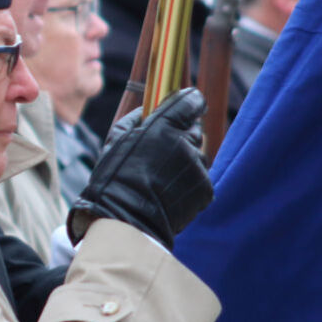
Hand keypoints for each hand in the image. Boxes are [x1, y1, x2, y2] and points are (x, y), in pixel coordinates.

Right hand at [68, 87, 212, 247]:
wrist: (126, 219)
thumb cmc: (115, 179)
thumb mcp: (115, 141)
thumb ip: (134, 119)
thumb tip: (146, 110)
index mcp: (163, 126)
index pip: (191, 102)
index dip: (189, 103)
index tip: (185, 108)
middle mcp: (185, 143)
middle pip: (194, 132)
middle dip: (182, 139)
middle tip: (161, 155)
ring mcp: (198, 167)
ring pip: (197, 158)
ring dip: (184, 164)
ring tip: (161, 180)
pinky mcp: (205, 189)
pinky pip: (200, 180)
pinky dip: (188, 185)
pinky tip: (169, 194)